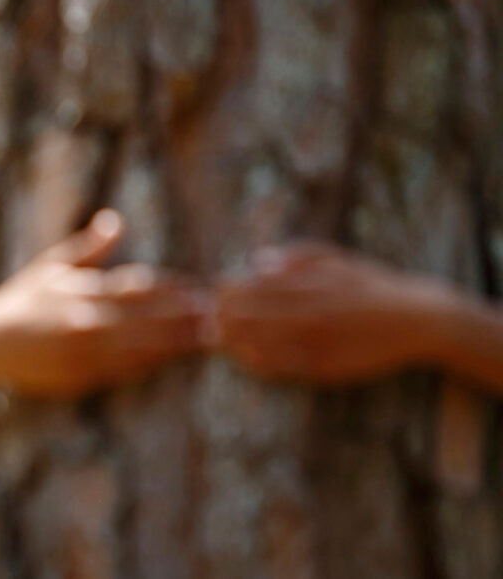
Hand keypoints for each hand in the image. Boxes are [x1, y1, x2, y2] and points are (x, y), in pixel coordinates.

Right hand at [0, 210, 206, 397]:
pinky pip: (121, 371)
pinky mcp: (77, 376)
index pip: (138, 286)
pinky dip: (148, 365)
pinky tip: (169, 361)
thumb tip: (114, 220)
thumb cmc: (21, 301)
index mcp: (82, 289)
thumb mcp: (51, 267)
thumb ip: (88, 249)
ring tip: (207, 339)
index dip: (172, 288)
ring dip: (176, 342)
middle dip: (185, 316)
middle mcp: (85, 319)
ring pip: (140, 346)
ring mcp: (82, 350)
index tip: (200, 288)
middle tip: (218, 314)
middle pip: (146, 317)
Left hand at [216, 244, 449, 383]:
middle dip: (220, 317)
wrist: (417, 321)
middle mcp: (308, 312)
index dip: (224, 290)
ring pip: (258, 343)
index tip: (212, 291)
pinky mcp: (323, 367)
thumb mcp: (337, 260)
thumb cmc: (371, 286)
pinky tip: (243, 358)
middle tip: (206, 318)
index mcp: (308, 284)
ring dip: (231, 341)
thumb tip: (256, 261)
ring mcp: (315, 342)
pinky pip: (280, 367)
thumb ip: (296, 257)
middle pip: (247, 315)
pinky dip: (256, 363)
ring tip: (214, 339)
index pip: (250, 286)